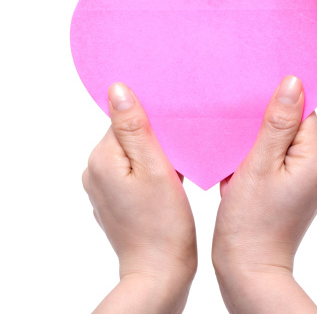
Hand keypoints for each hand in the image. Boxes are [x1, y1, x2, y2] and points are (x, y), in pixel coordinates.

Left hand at [82, 83, 196, 313]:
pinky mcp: (114, 199)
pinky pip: (130, 172)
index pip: (123, 119)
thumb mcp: (155, 168)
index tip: (172, 126)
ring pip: (130, 153)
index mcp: (101, 159)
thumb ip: (135, 127)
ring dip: (152, 153)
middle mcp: (94, 171)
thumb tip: (117, 89)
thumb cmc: (163, 223)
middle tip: (178, 147)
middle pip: (125, 135)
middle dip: (152, 136)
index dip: (150, 118)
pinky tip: (167, 179)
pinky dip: (148, 169)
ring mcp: (102, 188)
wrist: (160, 271)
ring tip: (174, 164)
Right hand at [212, 76, 316, 312]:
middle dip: (265, 125)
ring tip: (239, 156)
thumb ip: (277, 122)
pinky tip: (242, 168)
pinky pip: (280, 159)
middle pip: (294, 125)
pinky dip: (260, 157)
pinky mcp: (297, 188)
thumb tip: (293, 83)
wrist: (248, 266)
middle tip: (239, 131)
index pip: (303, 110)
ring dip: (260, 142)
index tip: (251, 103)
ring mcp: (310, 179)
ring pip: (284, 142)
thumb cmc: (250, 219)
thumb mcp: (260, 164)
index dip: (277, 102)